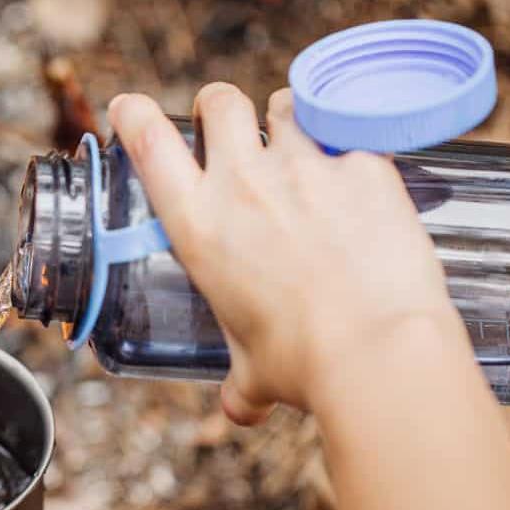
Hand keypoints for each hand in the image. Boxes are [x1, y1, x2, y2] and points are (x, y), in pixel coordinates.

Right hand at [107, 84, 459, 420]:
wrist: (376, 349)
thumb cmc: (304, 363)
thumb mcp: (254, 371)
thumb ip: (242, 384)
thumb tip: (242, 408)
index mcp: (199, 226)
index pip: (149, 142)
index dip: (135, 114)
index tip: (132, 108)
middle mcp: (244, 182)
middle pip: (219, 101)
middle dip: (219, 106)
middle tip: (231, 128)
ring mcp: (305, 165)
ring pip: (284, 106)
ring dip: (287, 120)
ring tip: (302, 148)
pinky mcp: (363, 163)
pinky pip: (349, 131)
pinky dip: (349, 146)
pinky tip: (359, 175)